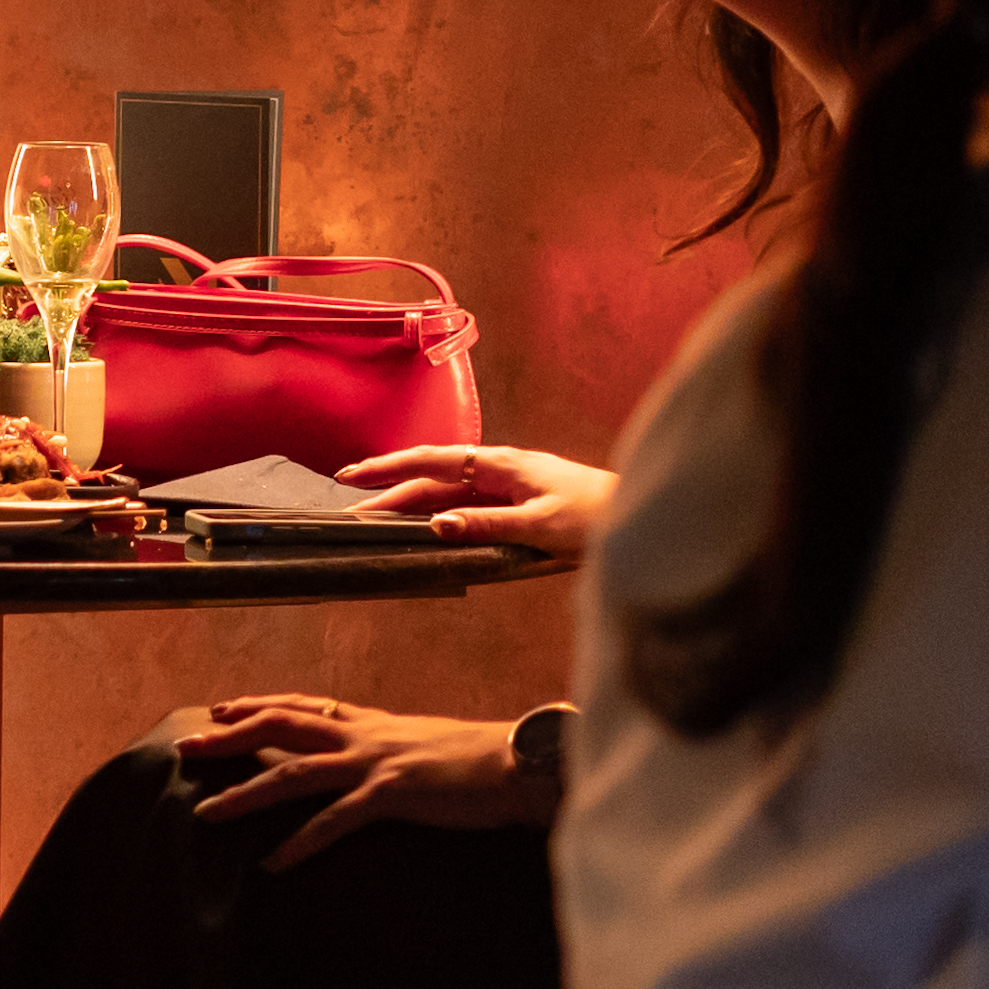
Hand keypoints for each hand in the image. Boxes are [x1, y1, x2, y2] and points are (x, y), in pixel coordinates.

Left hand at [177, 694, 555, 868]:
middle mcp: (364, 734)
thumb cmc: (482, 762)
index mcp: (372, 722)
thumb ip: (395, 751)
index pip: (302, 706)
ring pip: (292, 773)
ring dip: (245, 792)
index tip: (221, 708)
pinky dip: (300, 844)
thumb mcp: (427, 747)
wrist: (522, 762)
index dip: (258, 705)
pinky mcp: (391, 794)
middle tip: (187, 747)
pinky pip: (334, 821)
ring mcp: (375, 762)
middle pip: (280, 725)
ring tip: (206, 813)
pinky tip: (273, 865)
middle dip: (229, 735)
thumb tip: (378, 766)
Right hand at [340, 442, 615, 554]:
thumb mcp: (540, 524)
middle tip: (352, 508)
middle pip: (434, 479)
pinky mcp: (517, 505)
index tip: (353, 476)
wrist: (636, 515)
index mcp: (502, 465)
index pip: (433, 462)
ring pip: (449, 494)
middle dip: (391, 490)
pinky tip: (425, 526)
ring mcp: (508, 487)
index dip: (390, 469)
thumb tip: (436, 524)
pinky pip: (468, 507)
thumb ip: (486, 525)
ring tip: (378, 519)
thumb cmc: (596, 515)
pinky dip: (439, 514)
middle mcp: (500, 471)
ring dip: (412, 504)